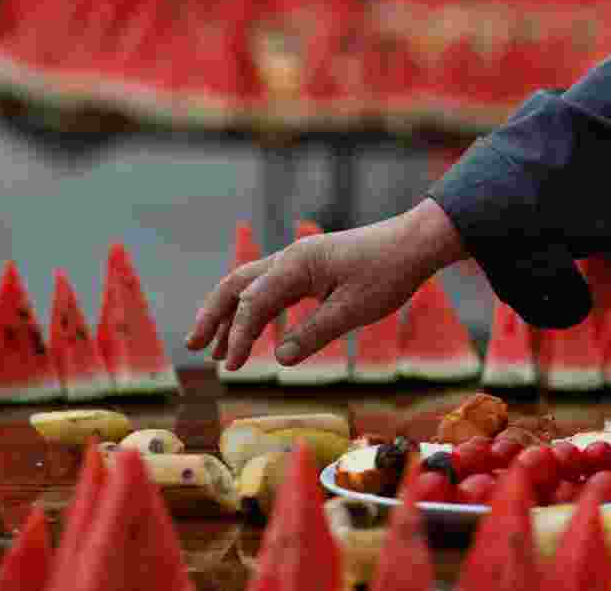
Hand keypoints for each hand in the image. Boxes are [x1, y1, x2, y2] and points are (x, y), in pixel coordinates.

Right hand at [185, 198, 468, 371]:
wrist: (415, 242)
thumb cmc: (389, 273)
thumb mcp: (354, 311)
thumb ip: (314, 334)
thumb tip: (281, 359)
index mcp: (297, 265)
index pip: (253, 304)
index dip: (239, 337)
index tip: (233, 368)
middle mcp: (290, 258)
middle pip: (236, 285)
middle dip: (213, 316)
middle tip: (195, 347)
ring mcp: (298, 260)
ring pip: (250, 285)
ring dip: (230, 313)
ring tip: (214, 347)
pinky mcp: (310, 266)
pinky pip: (270, 286)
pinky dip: (254, 308)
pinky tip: (252, 330)